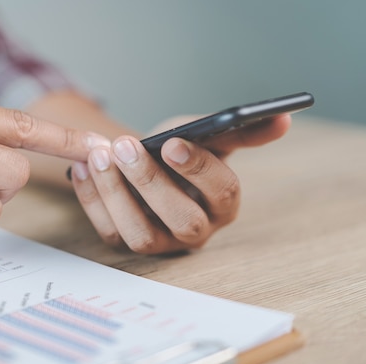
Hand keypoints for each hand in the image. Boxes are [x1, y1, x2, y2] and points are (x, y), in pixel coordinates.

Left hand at [69, 115, 290, 253]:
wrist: (152, 169)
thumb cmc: (184, 152)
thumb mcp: (210, 136)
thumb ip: (242, 129)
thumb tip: (284, 118)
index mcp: (224, 204)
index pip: (222, 192)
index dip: (198, 169)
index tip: (172, 143)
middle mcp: (197, 231)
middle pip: (181, 220)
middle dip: (151, 182)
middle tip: (125, 146)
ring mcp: (162, 242)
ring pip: (141, 234)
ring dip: (116, 194)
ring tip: (98, 155)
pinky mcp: (129, 244)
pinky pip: (109, 231)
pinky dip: (92, 200)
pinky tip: (82, 167)